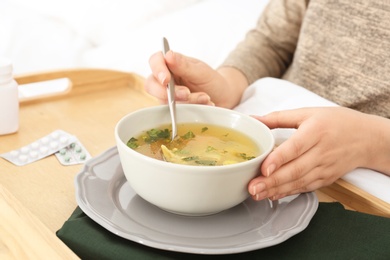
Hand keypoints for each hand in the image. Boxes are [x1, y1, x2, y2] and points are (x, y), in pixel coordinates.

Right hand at [144, 50, 246, 107]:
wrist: (223, 98)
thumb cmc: (211, 81)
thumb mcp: (201, 71)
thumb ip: (184, 65)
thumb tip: (168, 55)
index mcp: (171, 64)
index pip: (155, 61)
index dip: (157, 70)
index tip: (166, 79)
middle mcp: (165, 79)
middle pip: (151, 84)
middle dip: (169, 92)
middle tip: (187, 94)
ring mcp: (167, 95)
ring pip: (164, 101)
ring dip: (186, 101)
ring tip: (205, 98)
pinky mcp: (172, 109)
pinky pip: (174, 112)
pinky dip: (191, 109)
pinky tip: (205, 104)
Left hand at [248, 107, 389, 200]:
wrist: (367, 138)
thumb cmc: (337, 122)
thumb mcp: (308, 113)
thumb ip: (279, 117)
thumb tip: (254, 119)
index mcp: (316, 131)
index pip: (295, 147)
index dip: (278, 159)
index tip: (263, 169)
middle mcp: (321, 152)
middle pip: (295, 169)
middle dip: (272, 181)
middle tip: (252, 187)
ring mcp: (325, 168)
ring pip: (299, 182)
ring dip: (277, 190)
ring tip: (258, 194)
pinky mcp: (326, 178)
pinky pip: (306, 187)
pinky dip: (289, 192)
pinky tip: (273, 195)